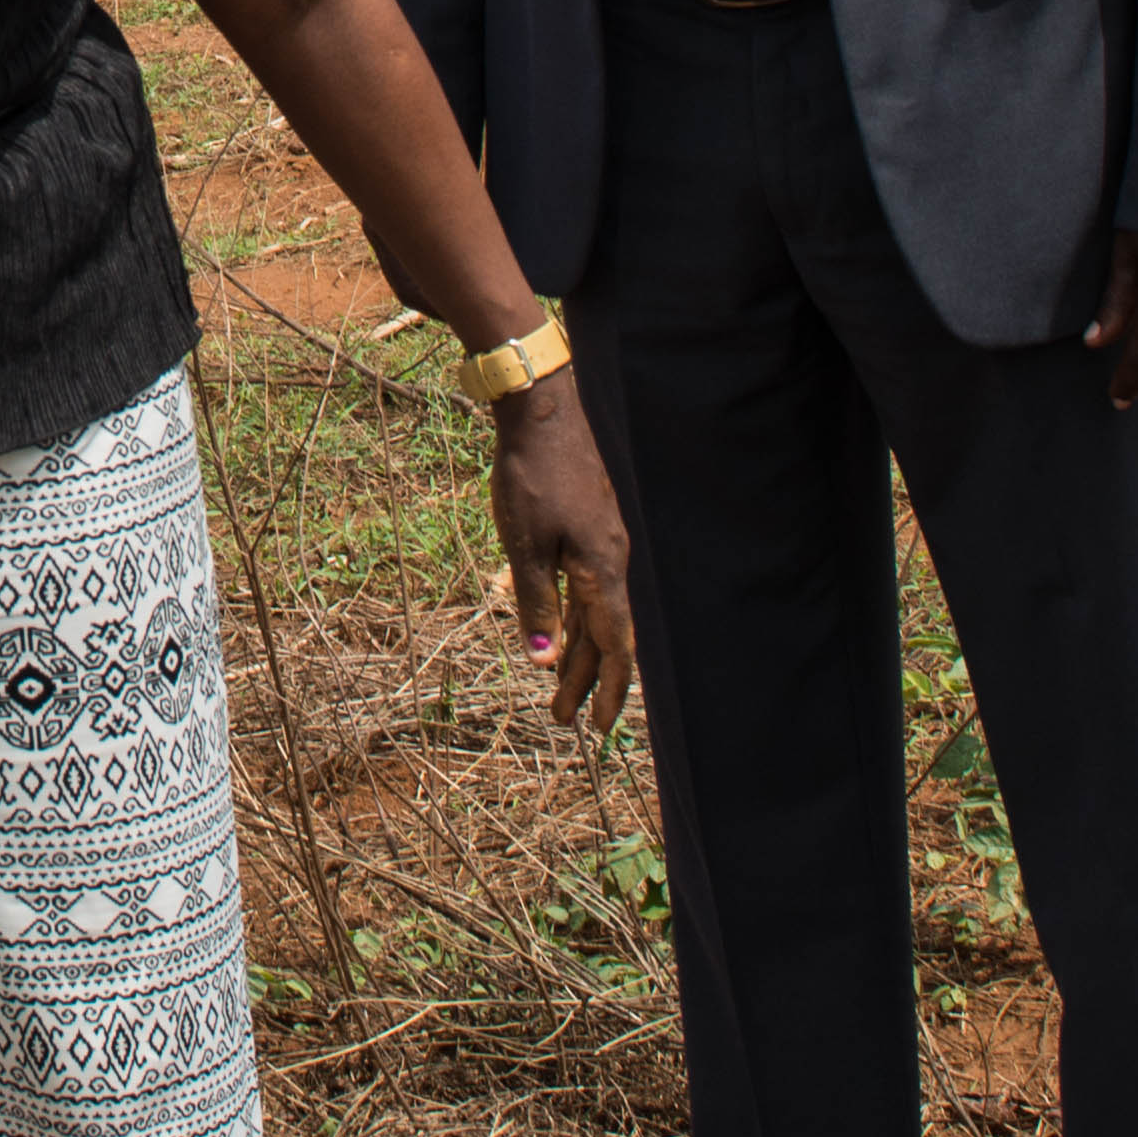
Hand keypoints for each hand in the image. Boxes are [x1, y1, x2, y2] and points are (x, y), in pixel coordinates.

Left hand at [488, 375, 636, 733]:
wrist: (545, 410)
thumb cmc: (532, 474)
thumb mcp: (524, 544)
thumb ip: (534, 602)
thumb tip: (541, 659)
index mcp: (601, 569)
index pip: (614, 644)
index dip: (609, 688)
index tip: (599, 726)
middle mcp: (611, 560)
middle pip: (604, 636)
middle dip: (586, 681)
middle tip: (564, 720)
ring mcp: (604, 543)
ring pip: (596, 613)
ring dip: (579, 653)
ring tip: (560, 688)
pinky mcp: (591, 528)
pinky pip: (589, 588)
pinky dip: (576, 619)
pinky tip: (561, 631)